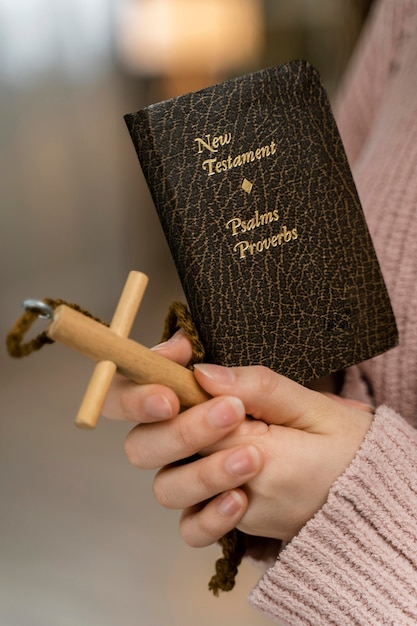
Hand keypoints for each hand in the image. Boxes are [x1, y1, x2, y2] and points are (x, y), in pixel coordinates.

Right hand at [103, 332, 372, 546]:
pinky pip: (191, 528)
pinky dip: (211, 517)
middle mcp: (188, 442)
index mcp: (200, 402)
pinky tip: (240, 501)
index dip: (141, 385)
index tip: (173, 376)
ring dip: (204, 473)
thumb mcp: (300, 401)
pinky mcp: (212, 517)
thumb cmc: (326, 433)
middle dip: (180, 430)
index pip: (142, 390)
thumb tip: (202, 372)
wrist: (358, 483)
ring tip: (253, 459)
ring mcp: (198, 483)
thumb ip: (252, 384)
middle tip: (229, 414)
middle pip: (141, 444)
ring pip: (165, 487)